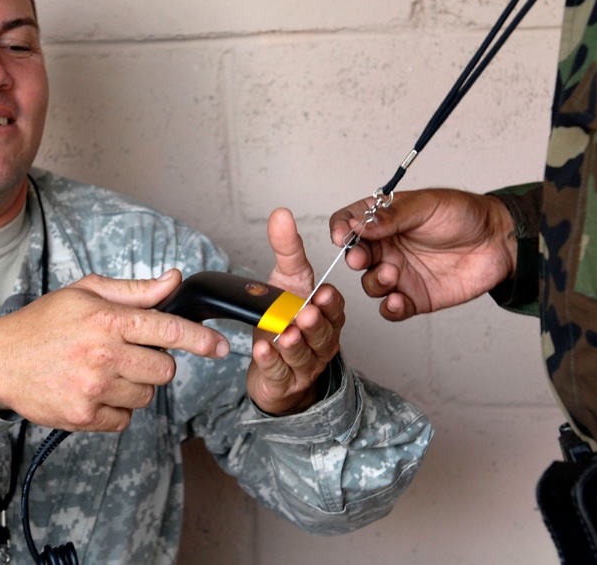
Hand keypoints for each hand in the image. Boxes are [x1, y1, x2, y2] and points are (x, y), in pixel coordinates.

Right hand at [0, 270, 229, 430]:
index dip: (201, 340)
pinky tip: (95, 391)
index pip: (168, 330)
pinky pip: (125, 419)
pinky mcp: (84, 417)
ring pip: (147, 396)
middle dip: (156, 362)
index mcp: (107, 319)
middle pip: (165, 370)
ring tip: (105, 371)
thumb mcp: (87, 292)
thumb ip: (135, 291)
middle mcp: (103, 355)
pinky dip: (117, 409)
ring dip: (136, 386)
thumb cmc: (45, 322)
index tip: (221, 347)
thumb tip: (174, 281)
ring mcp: (93, 389)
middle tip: (128, 353)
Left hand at [247, 208, 344, 415]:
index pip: (334, 308)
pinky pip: (279, 373)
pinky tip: (262, 351)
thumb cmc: (284, 317)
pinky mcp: (284, 382)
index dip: (329, 303)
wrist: (274, 364)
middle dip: (314, 324)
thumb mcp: (286, 279)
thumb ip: (287, 249)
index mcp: (326, 315)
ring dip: (294, 345)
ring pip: (302, 356)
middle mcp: (321, 341)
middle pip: (322, 334)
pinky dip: (271, 363)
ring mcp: (304, 364)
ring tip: (284, 335)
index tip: (321, 294)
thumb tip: (281, 214)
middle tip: (305, 314)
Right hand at [328, 189, 516, 321]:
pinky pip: (391, 309)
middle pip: (354, 256)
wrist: (500, 241)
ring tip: (392, 274)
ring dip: (374, 282)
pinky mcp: (415, 297)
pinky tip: (397, 301)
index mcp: (384, 219)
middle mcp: (387, 247)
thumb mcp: (427, 205)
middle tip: (361, 258)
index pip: (349, 221)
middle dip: (354, 258)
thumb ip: (393, 216)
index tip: (342, 236)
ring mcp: (399, 273)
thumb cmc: (464, 215)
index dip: (341, 228)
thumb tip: (360, 224)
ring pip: (370, 284)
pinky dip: (389, 308)